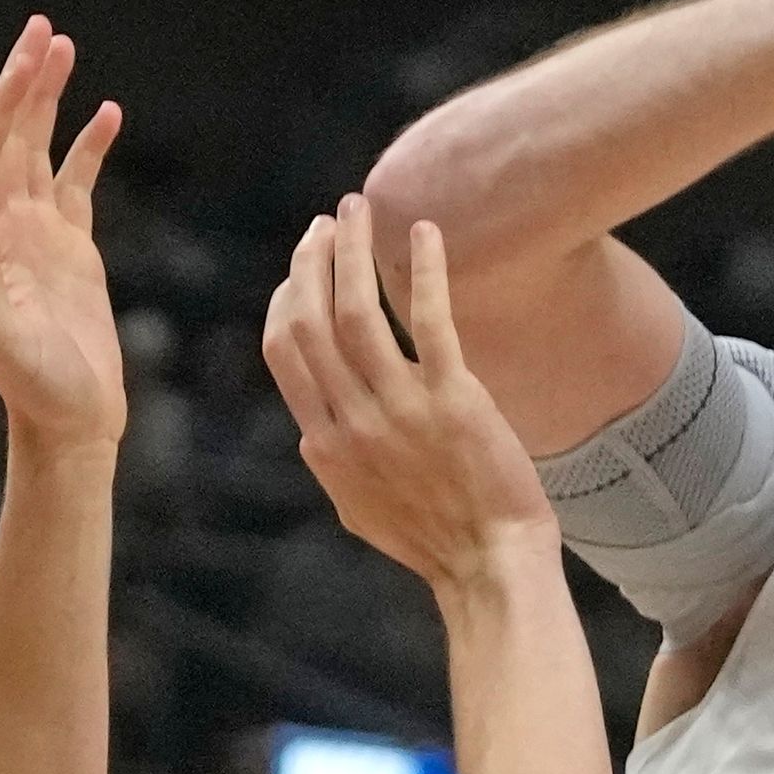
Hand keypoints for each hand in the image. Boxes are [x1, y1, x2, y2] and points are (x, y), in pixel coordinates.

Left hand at [0, 16, 128, 449]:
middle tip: (44, 29)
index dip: (4, 101)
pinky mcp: (73, 248)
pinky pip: (78, 181)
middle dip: (25, 81)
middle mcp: (6, 225)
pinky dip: (89, 145)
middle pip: (11, 135)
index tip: (26, 59)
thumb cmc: (34, 386)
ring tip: (65, 47)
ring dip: (49, 99)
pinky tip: (107, 112)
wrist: (69, 418)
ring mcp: (39, 233)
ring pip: (40, 148)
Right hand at [263, 195, 553, 587]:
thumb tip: (313, 430)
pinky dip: (423, 270)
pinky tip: (424, 233)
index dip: (286, 298)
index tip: (301, 268)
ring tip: (356, 210)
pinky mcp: (453, 399)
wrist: (489, 563)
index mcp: (325, 443)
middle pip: (309, 321)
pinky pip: (429, 320)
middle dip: (311, 262)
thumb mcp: (357, 506)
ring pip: (354, 312)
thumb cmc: (433, 538)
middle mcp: (351, 422)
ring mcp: (399, 409)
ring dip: (351, 252)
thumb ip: (332, 460)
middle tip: (328, 224)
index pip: (283, 351)